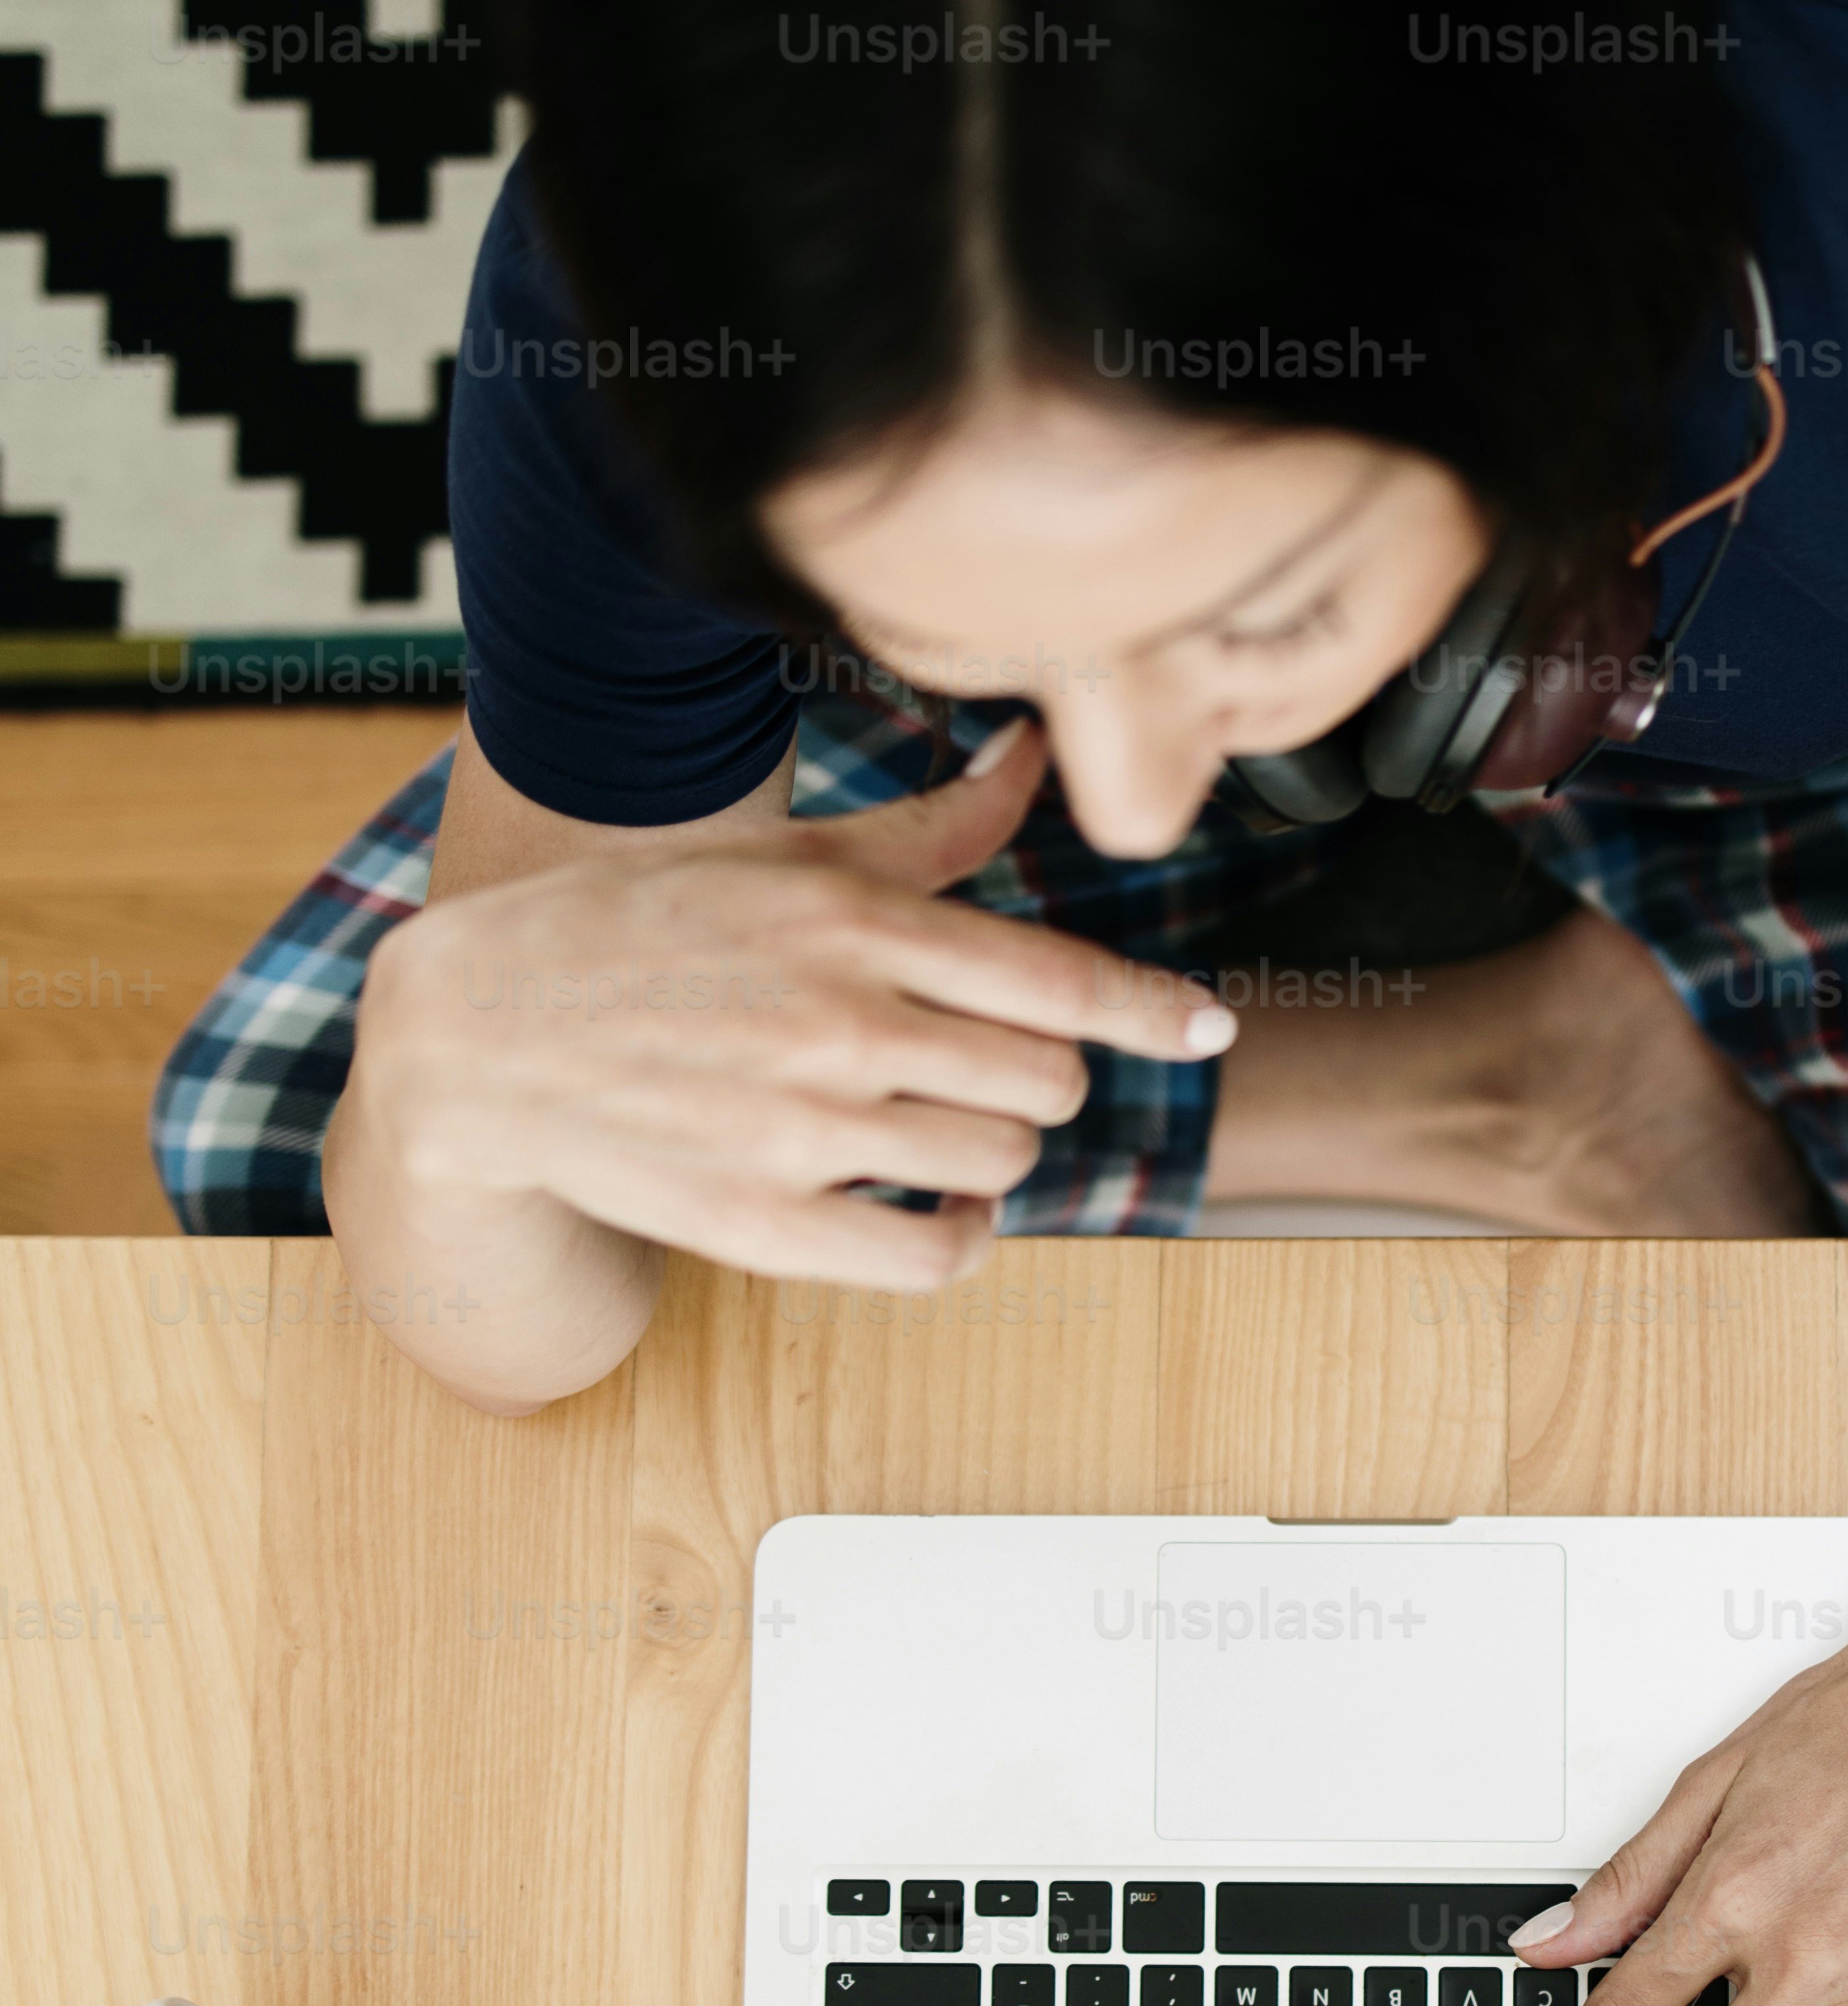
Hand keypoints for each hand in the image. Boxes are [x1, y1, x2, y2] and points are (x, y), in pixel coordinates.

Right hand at [356, 720, 1229, 1287]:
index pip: (1059, 977)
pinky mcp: (764, 1222)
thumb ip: (928, 830)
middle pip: (1047, 1077)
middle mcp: (841, 1022)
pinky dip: (960, 1235)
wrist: (480, 1033)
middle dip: (1034, 1074)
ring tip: (931, 1125)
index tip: (1208, 1029)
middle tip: (973, 1066)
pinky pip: (938, 1253)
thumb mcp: (782, 854)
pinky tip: (934, 1204)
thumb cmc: (644, 929)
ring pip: (1002, 1160)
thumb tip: (1028, 752)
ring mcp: (802, 1128)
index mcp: (852, 921)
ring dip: (992, 1150)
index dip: (1154, 1011)